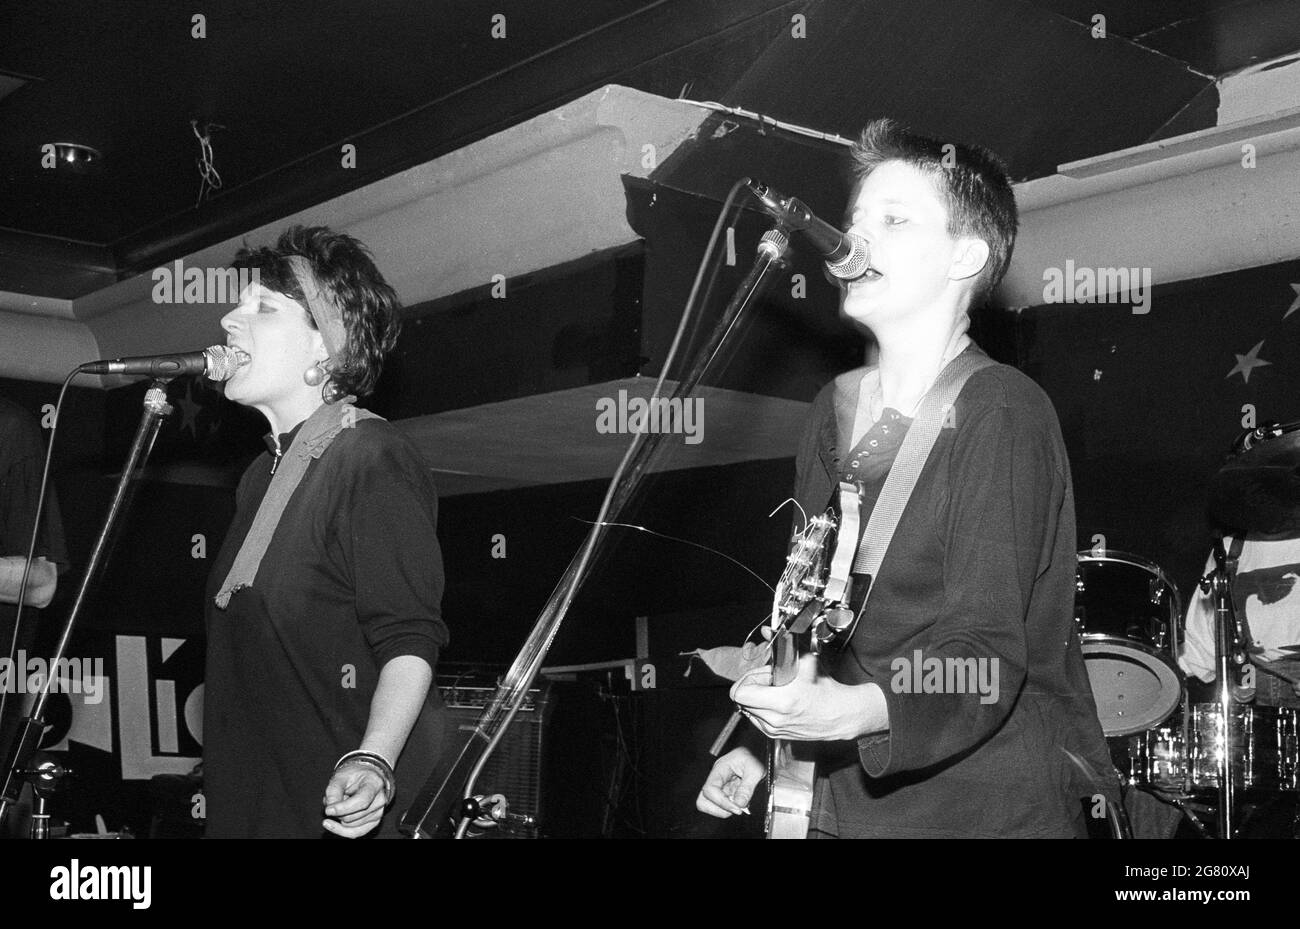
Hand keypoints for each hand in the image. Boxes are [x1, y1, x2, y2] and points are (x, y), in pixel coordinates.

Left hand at [322, 762, 390, 837]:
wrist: (364, 777)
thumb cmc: (354, 775)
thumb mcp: (341, 776)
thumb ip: (333, 790)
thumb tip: (329, 809)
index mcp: (375, 784)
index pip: (362, 801)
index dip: (343, 808)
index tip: (328, 810)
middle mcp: (380, 800)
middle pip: (354, 816)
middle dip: (337, 812)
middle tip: (333, 799)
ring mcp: (378, 812)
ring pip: (351, 825)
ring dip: (339, 817)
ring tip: (339, 803)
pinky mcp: (374, 822)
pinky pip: (355, 833)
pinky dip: (341, 830)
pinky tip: (331, 824)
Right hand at [696, 747, 763, 817]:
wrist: (758, 753)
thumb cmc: (756, 755)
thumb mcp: (756, 769)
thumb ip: (747, 787)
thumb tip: (739, 803)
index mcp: (720, 768)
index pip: (709, 789)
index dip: (721, 802)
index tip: (737, 808)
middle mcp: (716, 778)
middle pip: (703, 800)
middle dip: (719, 809)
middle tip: (736, 809)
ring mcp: (719, 786)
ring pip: (709, 805)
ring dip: (724, 810)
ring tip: (739, 806)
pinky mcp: (725, 792)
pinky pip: (721, 805)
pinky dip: (729, 808)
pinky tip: (740, 803)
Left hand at [732, 652, 884, 741]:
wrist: (840, 715)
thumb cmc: (826, 690)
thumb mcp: (805, 662)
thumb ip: (783, 646)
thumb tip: (767, 631)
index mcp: (782, 701)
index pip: (740, 693)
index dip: (748, 678)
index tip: (762, 674)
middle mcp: (775, 719)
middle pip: (741, 700)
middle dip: (752, 686)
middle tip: (769, 681)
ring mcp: (774, 729)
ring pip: (747, 709)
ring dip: (756, 698)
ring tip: (775, 692)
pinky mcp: (775, 735)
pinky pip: (755, 719)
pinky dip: (761, 709)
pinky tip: (778, 702)